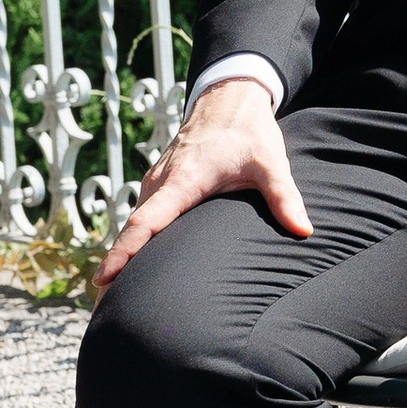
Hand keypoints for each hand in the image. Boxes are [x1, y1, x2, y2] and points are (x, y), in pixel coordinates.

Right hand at [96, 79, 314, 286]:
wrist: (229, 98)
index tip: (104, 278)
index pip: (146, 221)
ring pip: (135, 223)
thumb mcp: (270, 162)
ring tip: (111, 297)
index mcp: (183, 180)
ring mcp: (156, 181)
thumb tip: (304, 230)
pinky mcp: (159, 183)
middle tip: (102, 308)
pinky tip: (133, 267)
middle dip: (116, 267)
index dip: (125, 251)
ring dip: (124, 255)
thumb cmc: (249, 131)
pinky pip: (142, 215)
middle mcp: (162, 181)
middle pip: (133, 229)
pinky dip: (134, 239)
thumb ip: (284, 198)